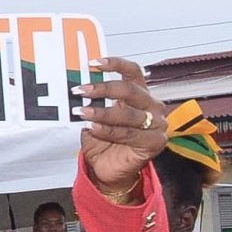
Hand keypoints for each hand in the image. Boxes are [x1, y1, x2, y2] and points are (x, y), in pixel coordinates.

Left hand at [74, 58, 171, 190]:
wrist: (108, 169)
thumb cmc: (103, 140)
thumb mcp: (94, 115)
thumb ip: (90, 101)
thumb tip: (74, 86)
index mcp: (139, 94)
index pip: (133, 72)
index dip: (115, 64)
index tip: (93, 63)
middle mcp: (151, 106)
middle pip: (130, 90)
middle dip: (103, 88)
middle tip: (80, 90)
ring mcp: (156, 125)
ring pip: (128, 114)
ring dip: (102, 112)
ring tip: (82, 112)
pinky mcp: (154, 143)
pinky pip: (129, 133)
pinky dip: (108, 130)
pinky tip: (93, 127)